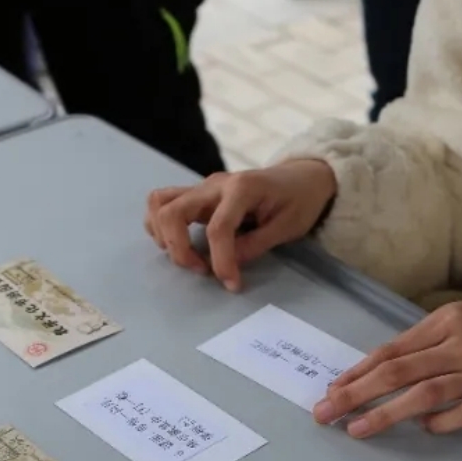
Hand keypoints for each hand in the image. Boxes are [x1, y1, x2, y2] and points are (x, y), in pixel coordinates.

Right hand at [145, 160, 337, 290]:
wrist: (301, 177)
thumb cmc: (299, 200)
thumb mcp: (288, 226)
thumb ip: (255, 244)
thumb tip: (228, 264)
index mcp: (242, 188)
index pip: (218, 228)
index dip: (220, 261)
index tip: (232, 284)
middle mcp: (215, 184)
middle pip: (173, 212)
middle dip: (179, 249)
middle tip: (201, 270)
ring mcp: (203, 187)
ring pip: (159, 203)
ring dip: (164, 235)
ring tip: (188, 257)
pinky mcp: (197, 194)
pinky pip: (163, 203)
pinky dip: (161, 226)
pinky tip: (179, 244)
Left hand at [313, 300, 461, 437]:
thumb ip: (430, 341)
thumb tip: (386, 371)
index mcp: (450, 321)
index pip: (393, 350)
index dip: (358, 373)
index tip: (331, 390)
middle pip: (399, 372)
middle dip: (356, 395)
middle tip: (326, 413)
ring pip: (423, 396)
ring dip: (385, 414)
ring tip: (357, 429)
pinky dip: (438, 424)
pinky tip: (420, 430)